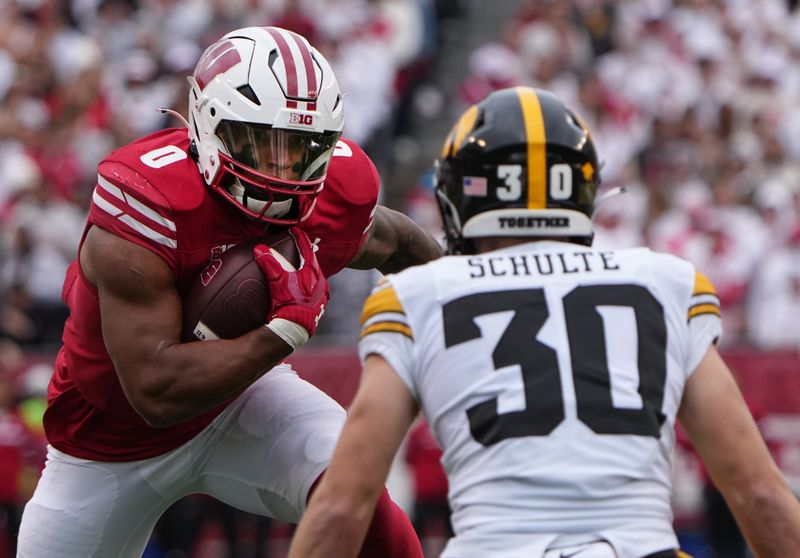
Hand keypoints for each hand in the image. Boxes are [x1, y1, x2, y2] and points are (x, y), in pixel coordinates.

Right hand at [254, 228, 328, 350]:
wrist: (295, 328)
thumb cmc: (288, 303)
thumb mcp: (277, 281)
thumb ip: (269, 264)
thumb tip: (259, 248)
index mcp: (313, 273)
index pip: (307, 250)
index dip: (300, 239)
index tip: (295, 231)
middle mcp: (321, 282)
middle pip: (313, 263)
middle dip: (306, 255)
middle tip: (299, 248)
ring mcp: (321, 295)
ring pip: (315, 277)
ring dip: (307, 271)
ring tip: (300, 268)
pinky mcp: (319, 307)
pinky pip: (315, 290)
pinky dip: (308, 285)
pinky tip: (302, 289)